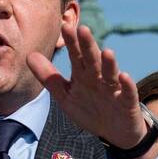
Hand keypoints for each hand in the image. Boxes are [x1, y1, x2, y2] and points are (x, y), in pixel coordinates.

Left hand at [26, 23, 157, 158]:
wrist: (114, 132)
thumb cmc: (89, 110)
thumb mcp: (66, 96)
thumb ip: (49, 78)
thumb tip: (29, 56)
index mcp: (83, 75)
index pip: (76, 56)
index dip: (71, 43)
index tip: (64, 26)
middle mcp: (99, 78)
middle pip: (92, 60)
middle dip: (88, 46)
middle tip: (83, 29)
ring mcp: (114, 89)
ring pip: (111, 74)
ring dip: (109, 63)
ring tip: (107, 51)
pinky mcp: (127, 102)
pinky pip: (128, 93)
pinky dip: (127, 85)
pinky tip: (124, 76)